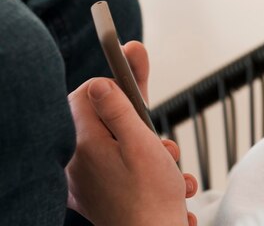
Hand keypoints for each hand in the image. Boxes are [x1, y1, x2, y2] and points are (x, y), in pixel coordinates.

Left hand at [65, 41, 197, 225]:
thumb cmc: (151, 197)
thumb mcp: (141, 142)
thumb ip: (119, 108)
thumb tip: (99, 82)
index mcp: (84, 143)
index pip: (86, 94)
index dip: (114, 88)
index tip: (135, 95)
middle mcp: (78, 161)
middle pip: (105, 120)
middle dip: (141, 126)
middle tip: (162, 143)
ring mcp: (85, 181)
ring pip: (118, 146)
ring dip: (150, 152)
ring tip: (169, 170)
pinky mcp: (95, 196)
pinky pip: (118, 170)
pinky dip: (143, 172)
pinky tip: (165, 185)